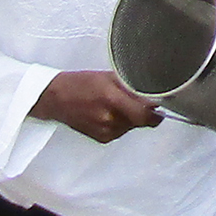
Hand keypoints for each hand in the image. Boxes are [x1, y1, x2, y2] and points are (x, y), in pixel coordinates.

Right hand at [36, 68, 162, 141]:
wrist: (55, 99)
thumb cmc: (80, 83)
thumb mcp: (108, 77)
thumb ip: (131, 87)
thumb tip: (152, 96)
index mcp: (112, 100)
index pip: (146, 115)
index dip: (156, 113)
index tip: (161, 108)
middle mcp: (109, 119)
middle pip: (140, 121)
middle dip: (142, 112)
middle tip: (134, 100)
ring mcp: (105, 131)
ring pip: (131, 127)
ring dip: (130, 117)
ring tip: (114, 104)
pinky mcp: (102, 138)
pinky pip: (120, 131)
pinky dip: (119, 123)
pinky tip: (106, 113)